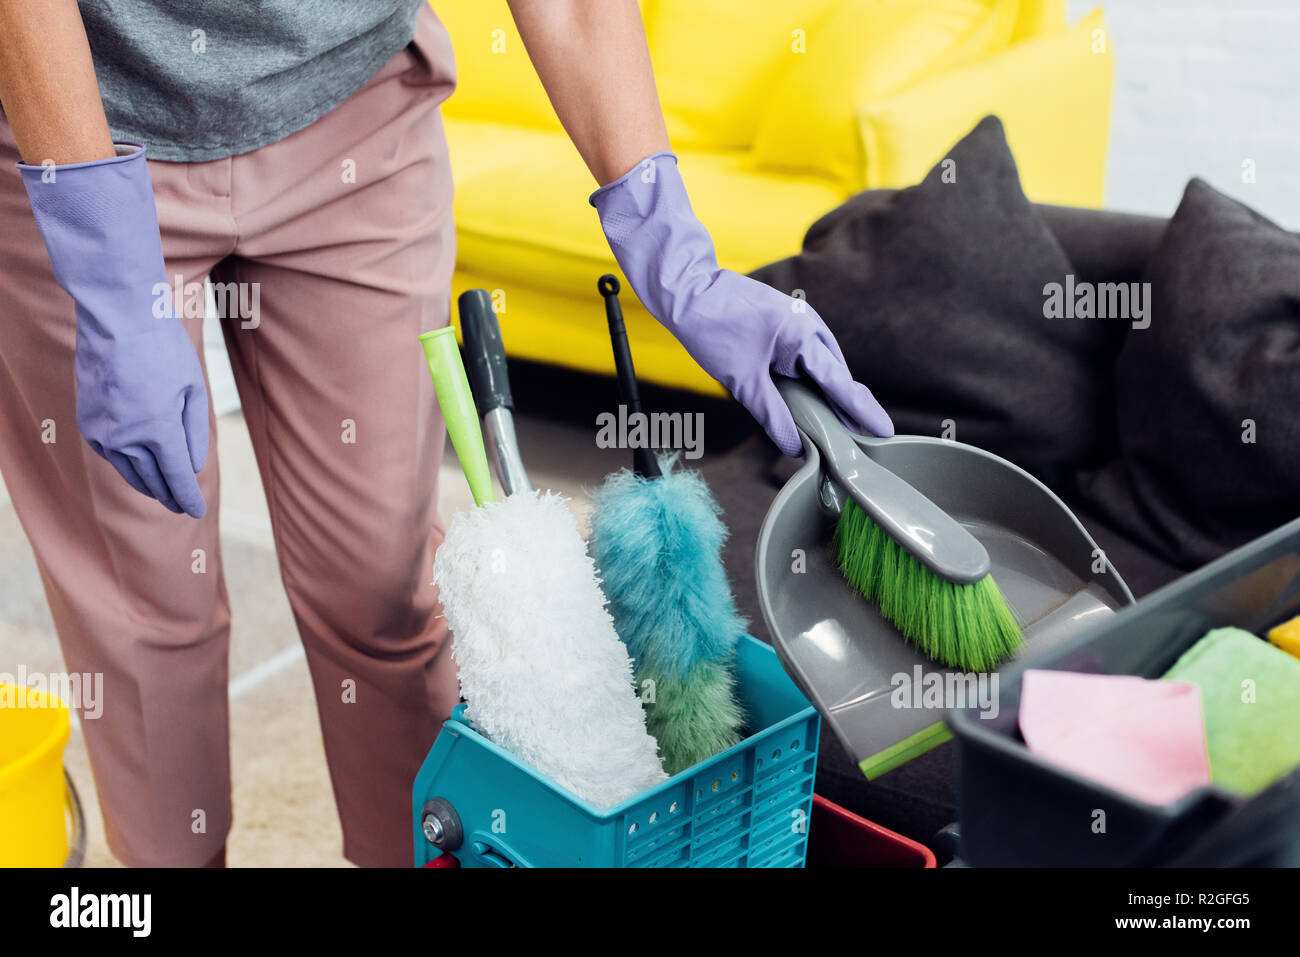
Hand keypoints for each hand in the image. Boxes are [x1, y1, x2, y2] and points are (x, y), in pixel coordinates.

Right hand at [20, 144, 208, 515]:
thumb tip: (193, 467)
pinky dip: (126, 463)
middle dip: (169, 496)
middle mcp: (127, 439)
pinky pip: (111, 454)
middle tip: (181, 505)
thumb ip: (193, 434)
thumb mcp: (193, 392)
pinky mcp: (88, 423)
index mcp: (158, 432)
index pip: (177, 479)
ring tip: (162, 492)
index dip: (187, 498)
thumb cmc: (164, 351)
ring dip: (147, 484)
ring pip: (128, 472)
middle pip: (152, 482)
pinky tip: (138, 465)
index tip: (195, 511)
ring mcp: (103, 433)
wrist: (117, 321)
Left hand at [591, 152, 892, 454]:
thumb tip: (793, 445)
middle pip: (836, 377)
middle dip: (844, 407)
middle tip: (854, 442)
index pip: (840, 383)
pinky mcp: (787, 324)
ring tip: (832, 427)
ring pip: (822, 367)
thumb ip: (771, 414)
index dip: (862, 411)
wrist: (688, 289)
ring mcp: (800, 322)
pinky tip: (805, 398)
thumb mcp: (742, 380)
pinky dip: (810, 379)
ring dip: (825, 394)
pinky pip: (808, 357)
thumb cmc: (712, 327)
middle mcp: (809, 326)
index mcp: (803, 336)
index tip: (885, 431)